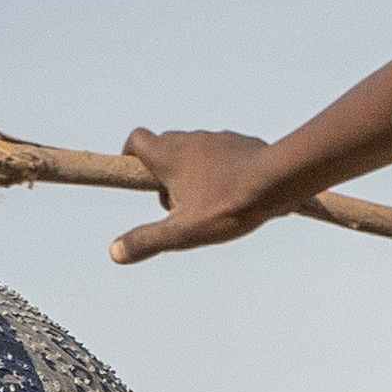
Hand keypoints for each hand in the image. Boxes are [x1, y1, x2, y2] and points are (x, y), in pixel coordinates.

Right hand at [111, 125, 291, 258]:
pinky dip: (217, 170)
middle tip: (177, 205)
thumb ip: (148, 240)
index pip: (136, 139)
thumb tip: (114, 253)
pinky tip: (233, 194)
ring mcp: (216, 138)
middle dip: (163, 174)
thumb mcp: (184, 231)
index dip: (131, 155)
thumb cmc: (229, 206)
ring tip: (209, 204)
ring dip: (191, 173)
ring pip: (193, 152)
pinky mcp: (239, 143)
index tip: (138, 178)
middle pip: (163, 148)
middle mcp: (189, 139)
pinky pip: (220, 154)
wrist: (277, 181)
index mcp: (168, 155)